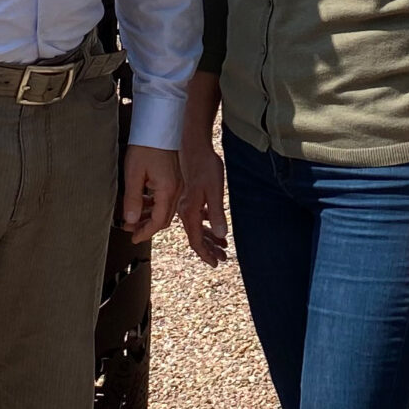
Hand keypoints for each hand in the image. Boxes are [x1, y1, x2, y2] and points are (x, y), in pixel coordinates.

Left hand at [118, 145, 179, 243]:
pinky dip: (155, 204)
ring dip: (150, 215)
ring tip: (133, 217)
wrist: (159, 125)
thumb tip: (131, 221)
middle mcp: (177, 189)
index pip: (158, 221)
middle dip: (147, 226)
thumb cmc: (146, 145)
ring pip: (165, 208)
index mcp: (168, 190)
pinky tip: (142, 202)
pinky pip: (167, 198)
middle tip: (130, 229)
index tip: (133, 238)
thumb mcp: (134, 173)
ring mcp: (178, 183)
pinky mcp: (176, 177)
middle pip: (164, 218)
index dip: (145, 232)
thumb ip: (132, 199)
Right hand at [176, 140, 227, 266]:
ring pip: (198, 227)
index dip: (206, 254)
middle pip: (196, 236)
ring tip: (223, 247)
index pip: (196, 240)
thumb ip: (217, 213)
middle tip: (223, 258)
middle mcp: (184, 210)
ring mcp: (186, 203)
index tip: (216, 264)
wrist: (194, 145)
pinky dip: (208, 224)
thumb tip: (222, 235)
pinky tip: (216, 226)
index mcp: (189, 211)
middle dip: (209, 249)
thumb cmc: (205, 166)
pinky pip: (199, 216)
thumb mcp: (215, 190)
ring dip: (210, 238)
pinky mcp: (190, 196)